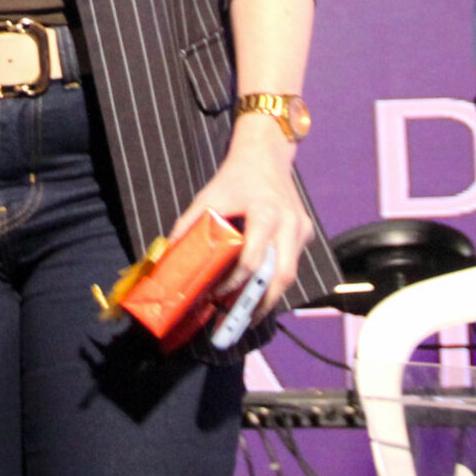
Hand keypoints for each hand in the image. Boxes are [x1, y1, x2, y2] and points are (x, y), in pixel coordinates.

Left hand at [172, 114, 310, 311]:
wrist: (266, 152)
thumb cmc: (235, 176)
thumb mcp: (209, 196)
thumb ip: (190, 226)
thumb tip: (170, 257)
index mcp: (266, 213)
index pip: (253, 260)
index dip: (234, 283)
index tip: (216, 296)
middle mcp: (288, 223)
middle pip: (280, 276)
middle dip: (260, 303)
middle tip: (239, 323)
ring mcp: (301, 228)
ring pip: (290, 274)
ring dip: (270, 297)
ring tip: (248, 316)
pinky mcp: (305, 231)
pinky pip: (291, 262)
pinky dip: (275, 279)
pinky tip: (258, 291)